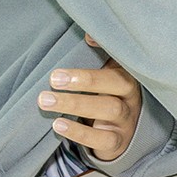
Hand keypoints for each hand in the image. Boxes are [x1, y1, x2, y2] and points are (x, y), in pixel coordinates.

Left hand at [38, 35, 141, 161]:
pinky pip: (102, 138)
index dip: (108, 47)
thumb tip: (88, 34)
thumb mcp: (105, 74)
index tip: (86, 39)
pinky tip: (58, 124)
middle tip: (54, 78)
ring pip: (109, 109)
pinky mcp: (117, 141)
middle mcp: (131, 95)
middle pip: (117, 83)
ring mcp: (126, 119)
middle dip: (86, 79)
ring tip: (45, 100)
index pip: (123, 57)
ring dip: (75, 104)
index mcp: (127, 73)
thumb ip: (98, 55)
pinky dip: (79, 133)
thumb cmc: (106, 96)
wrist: (120, 134)